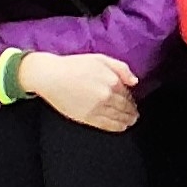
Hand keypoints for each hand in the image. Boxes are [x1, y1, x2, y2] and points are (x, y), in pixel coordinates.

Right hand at [19, 52, 138, 130]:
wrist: (51, 77)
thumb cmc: (73, 66)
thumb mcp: (101, 59)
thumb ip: (121, 68)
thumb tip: (134, 81)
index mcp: (112, 81)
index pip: (128, 94)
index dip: (132, 99)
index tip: (133, 102)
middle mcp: (107, 96)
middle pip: (125, 107)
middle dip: (131, 112)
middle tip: (135, 115)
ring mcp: (97, 108)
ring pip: (118, 117)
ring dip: (127, 121)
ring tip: (130, 122)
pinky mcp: (86, 117)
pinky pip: (106, 124)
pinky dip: (116, 127)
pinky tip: (121, 127)